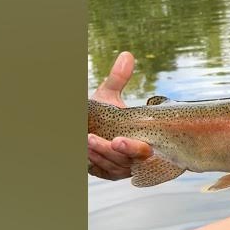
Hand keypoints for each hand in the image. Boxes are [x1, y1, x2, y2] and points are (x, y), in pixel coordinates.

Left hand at [88, 51, 152, 180]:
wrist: (94, 127)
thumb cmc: (106, 113)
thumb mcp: (110, 96)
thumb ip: (118, 79)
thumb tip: (127, 55)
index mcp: (145, 141)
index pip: (143, 152)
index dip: (131, 148)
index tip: (117, 139)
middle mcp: (136, 158)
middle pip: (124, 162)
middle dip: (107, 152)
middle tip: (90, 139)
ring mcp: (122, 169)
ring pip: (110, 166)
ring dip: (96, 154)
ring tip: (84, 139)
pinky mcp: (108, 174)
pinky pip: (101, 171)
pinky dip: (92, 161)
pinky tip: (84, 150)